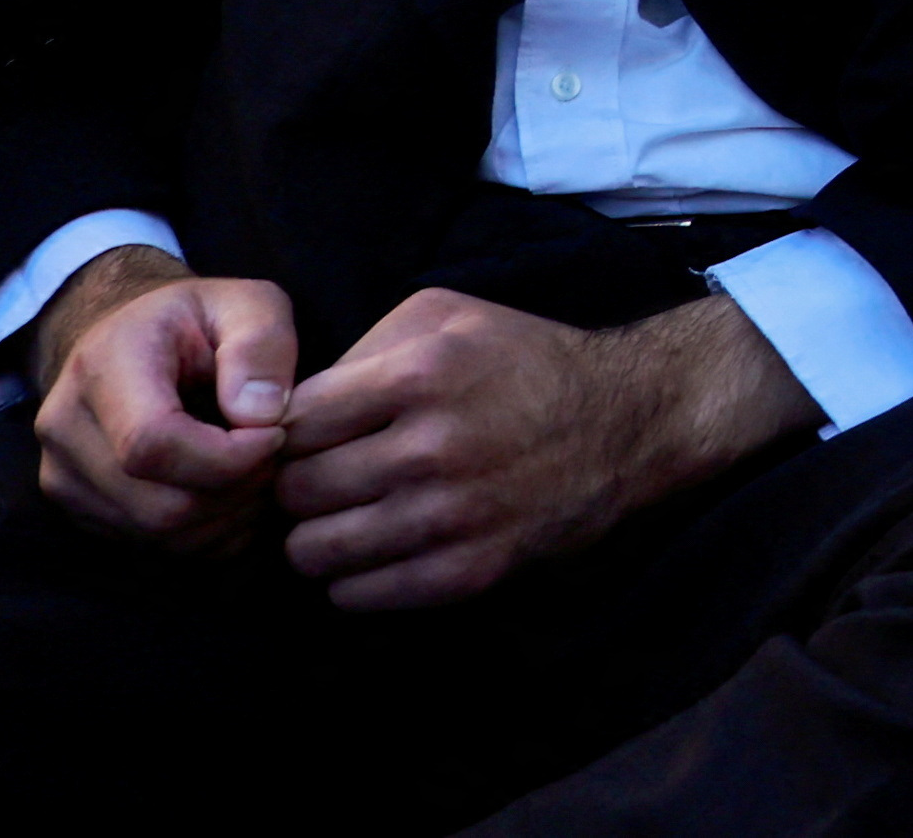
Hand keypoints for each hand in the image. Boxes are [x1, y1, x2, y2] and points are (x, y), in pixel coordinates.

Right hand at [32, 251, 292, 553]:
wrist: (124, 338)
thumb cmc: (195, 320)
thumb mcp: (246, 302)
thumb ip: (262, 344)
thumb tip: (260, 416)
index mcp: (104, 366)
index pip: (152, 444)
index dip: (228, 456)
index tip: (276, 433)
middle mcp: (66, 428)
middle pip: (160, 506)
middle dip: (238, 490)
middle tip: (275, 454)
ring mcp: (63, 477)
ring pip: (159, 537)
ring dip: (227, 516)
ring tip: (256, 468)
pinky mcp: (80, 510)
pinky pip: (154, 549)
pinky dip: (208, 533)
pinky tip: (230, 491)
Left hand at [270, 289, 814, 610]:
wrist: (629, 420)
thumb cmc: (523, 362)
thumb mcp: (447, 316)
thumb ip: (361, 349)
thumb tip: (283, 407)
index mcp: (419, 374)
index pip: (288, 425)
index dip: (286, 435)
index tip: (306, 440)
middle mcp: (431, 447)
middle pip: (294, 492)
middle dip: (300, 488)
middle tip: (326, 482)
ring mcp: (451, 516)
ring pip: (313, 551)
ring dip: (319, 538)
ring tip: (348, 519)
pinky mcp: (470, 570)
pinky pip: (358, 595)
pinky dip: (354, 578)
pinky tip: (381, 548)